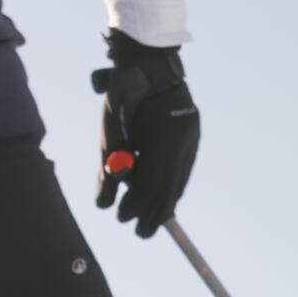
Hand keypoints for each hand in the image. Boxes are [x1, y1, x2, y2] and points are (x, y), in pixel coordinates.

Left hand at [92, 37, 197, 237]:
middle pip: (169, 186)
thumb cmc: (122, 92)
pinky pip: (183, 171)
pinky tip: (162, 201)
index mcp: (159, 131)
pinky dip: (171, 189)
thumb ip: (106, 165)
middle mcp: (181, 136)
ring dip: (163, 205)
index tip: (122, 217)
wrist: (150, 63)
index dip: (138, 203)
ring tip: (149, 221)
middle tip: (140, 233)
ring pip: (179, 181)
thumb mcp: (108, 127)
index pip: (152, 180)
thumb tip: (104, 205)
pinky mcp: (193, 137)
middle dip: (153, 214)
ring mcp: (191, 136)